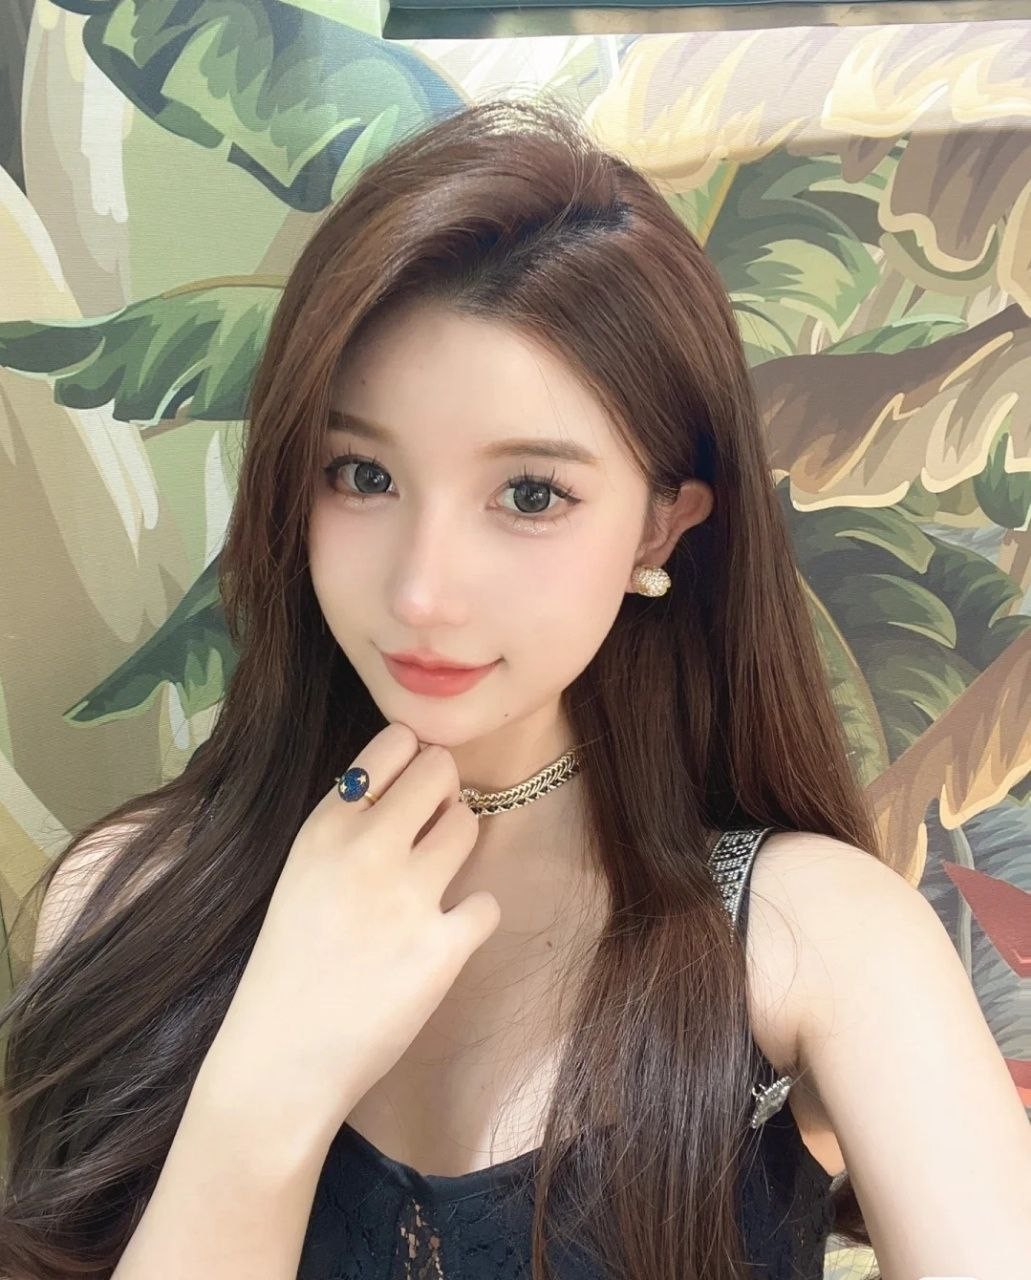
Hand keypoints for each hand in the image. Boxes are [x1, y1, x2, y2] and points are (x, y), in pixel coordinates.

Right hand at [199, 721, 500, 1142]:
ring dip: (460, 845)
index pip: (394, 743)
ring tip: (436, 880)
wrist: (281, 1060)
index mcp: (325, 827)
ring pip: (470, 824)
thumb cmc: (291, 964)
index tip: (410, 788)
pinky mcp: (441, 949)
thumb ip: (348, 824)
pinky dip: (472, 917)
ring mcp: (407, 898)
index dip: (414, 759)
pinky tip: (445, 935)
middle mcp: (366, 849)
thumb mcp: (302, 872)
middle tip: (431, 828)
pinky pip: (487, 903)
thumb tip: (411, 781)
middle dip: (445, 792)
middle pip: (442, 770)